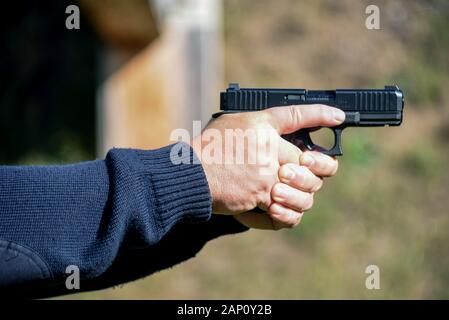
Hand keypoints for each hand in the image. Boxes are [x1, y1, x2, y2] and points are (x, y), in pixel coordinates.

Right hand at [191, 104, 343, 229]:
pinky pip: (286, 213)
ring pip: (305, 191)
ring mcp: (267, 175)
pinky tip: (278, 211)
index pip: (297, 115)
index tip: (340, 117)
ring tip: (285, 196)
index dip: (322, 114)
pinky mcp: (260, 198)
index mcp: (262, 126)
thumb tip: (278, 133)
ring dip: (300, 197)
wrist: (190, 174)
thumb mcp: (230, 124)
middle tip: (306, 175)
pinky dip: (285, 216)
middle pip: (311, 162)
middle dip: (316, 171)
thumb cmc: (206, 149)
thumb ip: (257, 128)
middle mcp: (269, 149)